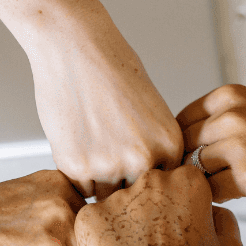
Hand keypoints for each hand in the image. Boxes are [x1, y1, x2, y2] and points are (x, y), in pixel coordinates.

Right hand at [28, 25, 183, 199]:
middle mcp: (144, 161)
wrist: (76, 48)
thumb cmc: (111, 68)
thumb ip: (153, 146)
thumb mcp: (151, 109)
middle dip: (123, 185)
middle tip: (109, 158)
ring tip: (92, 145)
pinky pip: (80, 189)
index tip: (134, 171)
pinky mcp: (76, 167)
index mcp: (170, 145)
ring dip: (99, 181)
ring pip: (106, 197)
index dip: (146, 180)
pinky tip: (77, 142)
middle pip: (137, 197)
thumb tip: (148, 180)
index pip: (164, 186)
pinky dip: (77, 173)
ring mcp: (109, 167)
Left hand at [73, 165, 243, 245]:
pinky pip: (94, 221)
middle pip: (149, 189)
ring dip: (126, 225)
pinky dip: (101, 239)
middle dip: (153, 213)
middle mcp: (151, 181)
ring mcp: (117, 198)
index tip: (181, 233)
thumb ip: (223, 218)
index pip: (181, 180)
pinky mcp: (89, 219)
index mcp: (187, 182)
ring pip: (120, 205)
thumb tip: (210, 209)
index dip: (182, 208)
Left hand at [176, 84, 245, 205]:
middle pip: (183, 148)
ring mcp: (238, 146)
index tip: (196, 158)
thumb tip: (177, 147)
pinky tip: (238, 195)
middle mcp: (229, 116)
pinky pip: (211, 192)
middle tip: (206, 179)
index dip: (184, 145)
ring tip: (226, 186)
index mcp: (227, 96)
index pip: (180, 123)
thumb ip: (218, 121)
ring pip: (194, 170)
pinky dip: (218, 198)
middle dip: (189, 165)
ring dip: (203, 183)